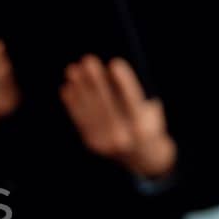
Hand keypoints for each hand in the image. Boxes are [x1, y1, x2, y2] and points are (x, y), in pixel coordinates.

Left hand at [59, 55, 175, 178]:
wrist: (142, 157)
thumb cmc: (148, 125)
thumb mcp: (151, 111)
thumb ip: (134, 95)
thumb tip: (109, 71)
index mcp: (142, 127)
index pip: (132, 100)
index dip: (124, 81)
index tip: (115, 63)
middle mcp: (123, 136)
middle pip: (106, 103)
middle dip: (95, 80)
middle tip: (88, 61)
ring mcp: (105, 142)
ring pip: (90, 109)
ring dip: (79, 88)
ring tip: (73, 70)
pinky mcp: (92, 143)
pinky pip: (80, 119)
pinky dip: (72, 103)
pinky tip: (67, 87)